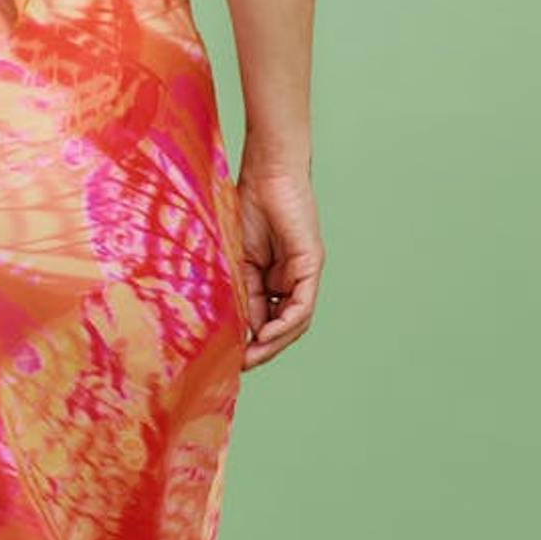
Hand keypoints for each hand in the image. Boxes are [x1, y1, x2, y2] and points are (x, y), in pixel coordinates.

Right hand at [233, 158, 323, 368]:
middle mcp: (291, 280)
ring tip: (252, 355)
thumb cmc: (246, 206)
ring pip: (295, 321)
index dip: (249, 340)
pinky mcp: (310, 264)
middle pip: (282, 326)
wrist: (265, 173)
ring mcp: (303, 273)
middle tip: (242, 366)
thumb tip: (235, 326)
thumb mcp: (236, 260)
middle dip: (263, 349)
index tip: (229, 358)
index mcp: (272, 279)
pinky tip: (267, 335)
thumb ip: (239, 290)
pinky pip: (302, 304)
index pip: (265, 318)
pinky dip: (286, 323)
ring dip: (274, 342)